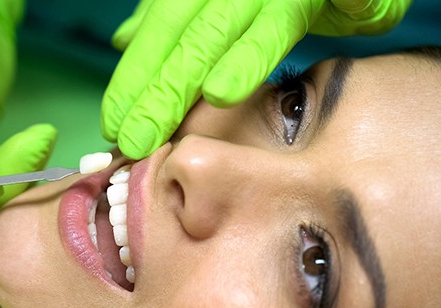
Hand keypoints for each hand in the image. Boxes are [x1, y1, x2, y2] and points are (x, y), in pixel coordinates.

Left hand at [101, 0, 411, 158]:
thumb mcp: (207, 5)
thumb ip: (167, 23)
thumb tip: (123, 40)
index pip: (162, 34)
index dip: (136, 78)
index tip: (115, 125)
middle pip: (199, 34)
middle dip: (167, 86)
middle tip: (138, 138)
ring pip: (264, 19)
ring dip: (244, 53)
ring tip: (219, 92)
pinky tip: (350, 7)